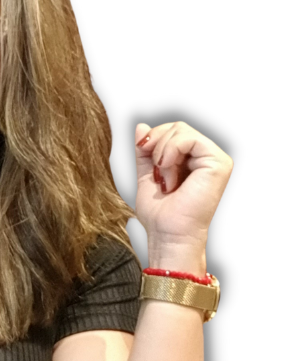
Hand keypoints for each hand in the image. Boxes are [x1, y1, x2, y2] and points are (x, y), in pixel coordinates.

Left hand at [134, 121, 233, 256]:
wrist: (168, 235)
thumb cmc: (160, 214)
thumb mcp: (147, 174)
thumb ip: (146, 151)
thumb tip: (142, 126)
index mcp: (194, 159)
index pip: (173, 130)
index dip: (153, 139)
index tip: (147, 161)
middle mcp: (208, 156)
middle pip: (177, 126)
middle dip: (157, 147)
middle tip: (158, 175)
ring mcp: (216, 158)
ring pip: (181, 129)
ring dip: (163, 155)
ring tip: (166, 180)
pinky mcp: (219, 162)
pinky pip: (188, 139)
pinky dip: (171, 153)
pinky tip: (171, 177)